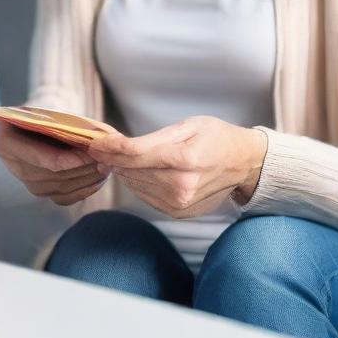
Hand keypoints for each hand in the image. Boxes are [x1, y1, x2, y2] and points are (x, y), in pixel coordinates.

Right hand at [0, 122, 109, 205]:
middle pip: (51, 176)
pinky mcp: (40, 191)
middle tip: (104, 158)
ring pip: (59, 188)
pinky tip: (98, 179)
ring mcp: (25, 182)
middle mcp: (12, 165)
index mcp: (6, 141)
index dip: (67, 159)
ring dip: (86, 179)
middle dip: (81, 169)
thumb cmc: (43, 113)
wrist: (36, 123)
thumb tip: (95, 138)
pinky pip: (63, 198)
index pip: (40, 158)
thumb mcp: (46, 112)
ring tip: (105, 166)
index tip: (90, 154)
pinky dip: (83, 190)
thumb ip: (63, 124)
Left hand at [86, 116, 266, 218]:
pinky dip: (136, 183)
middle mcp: (181, 185)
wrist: (244, 164)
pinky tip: (136, 171)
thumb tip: (119, 147)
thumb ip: (152, 139)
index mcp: (184, 159)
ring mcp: (180, 203)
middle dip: (111, 158)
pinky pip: (145, 196)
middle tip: (100, 147)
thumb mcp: (187, 126)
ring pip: (135, 184)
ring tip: (115, 157)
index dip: (109, 147)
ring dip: (121, 171)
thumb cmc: (216, 137)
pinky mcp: (179, 212)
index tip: (94, 142)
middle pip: (131, 171)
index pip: (133, 154)